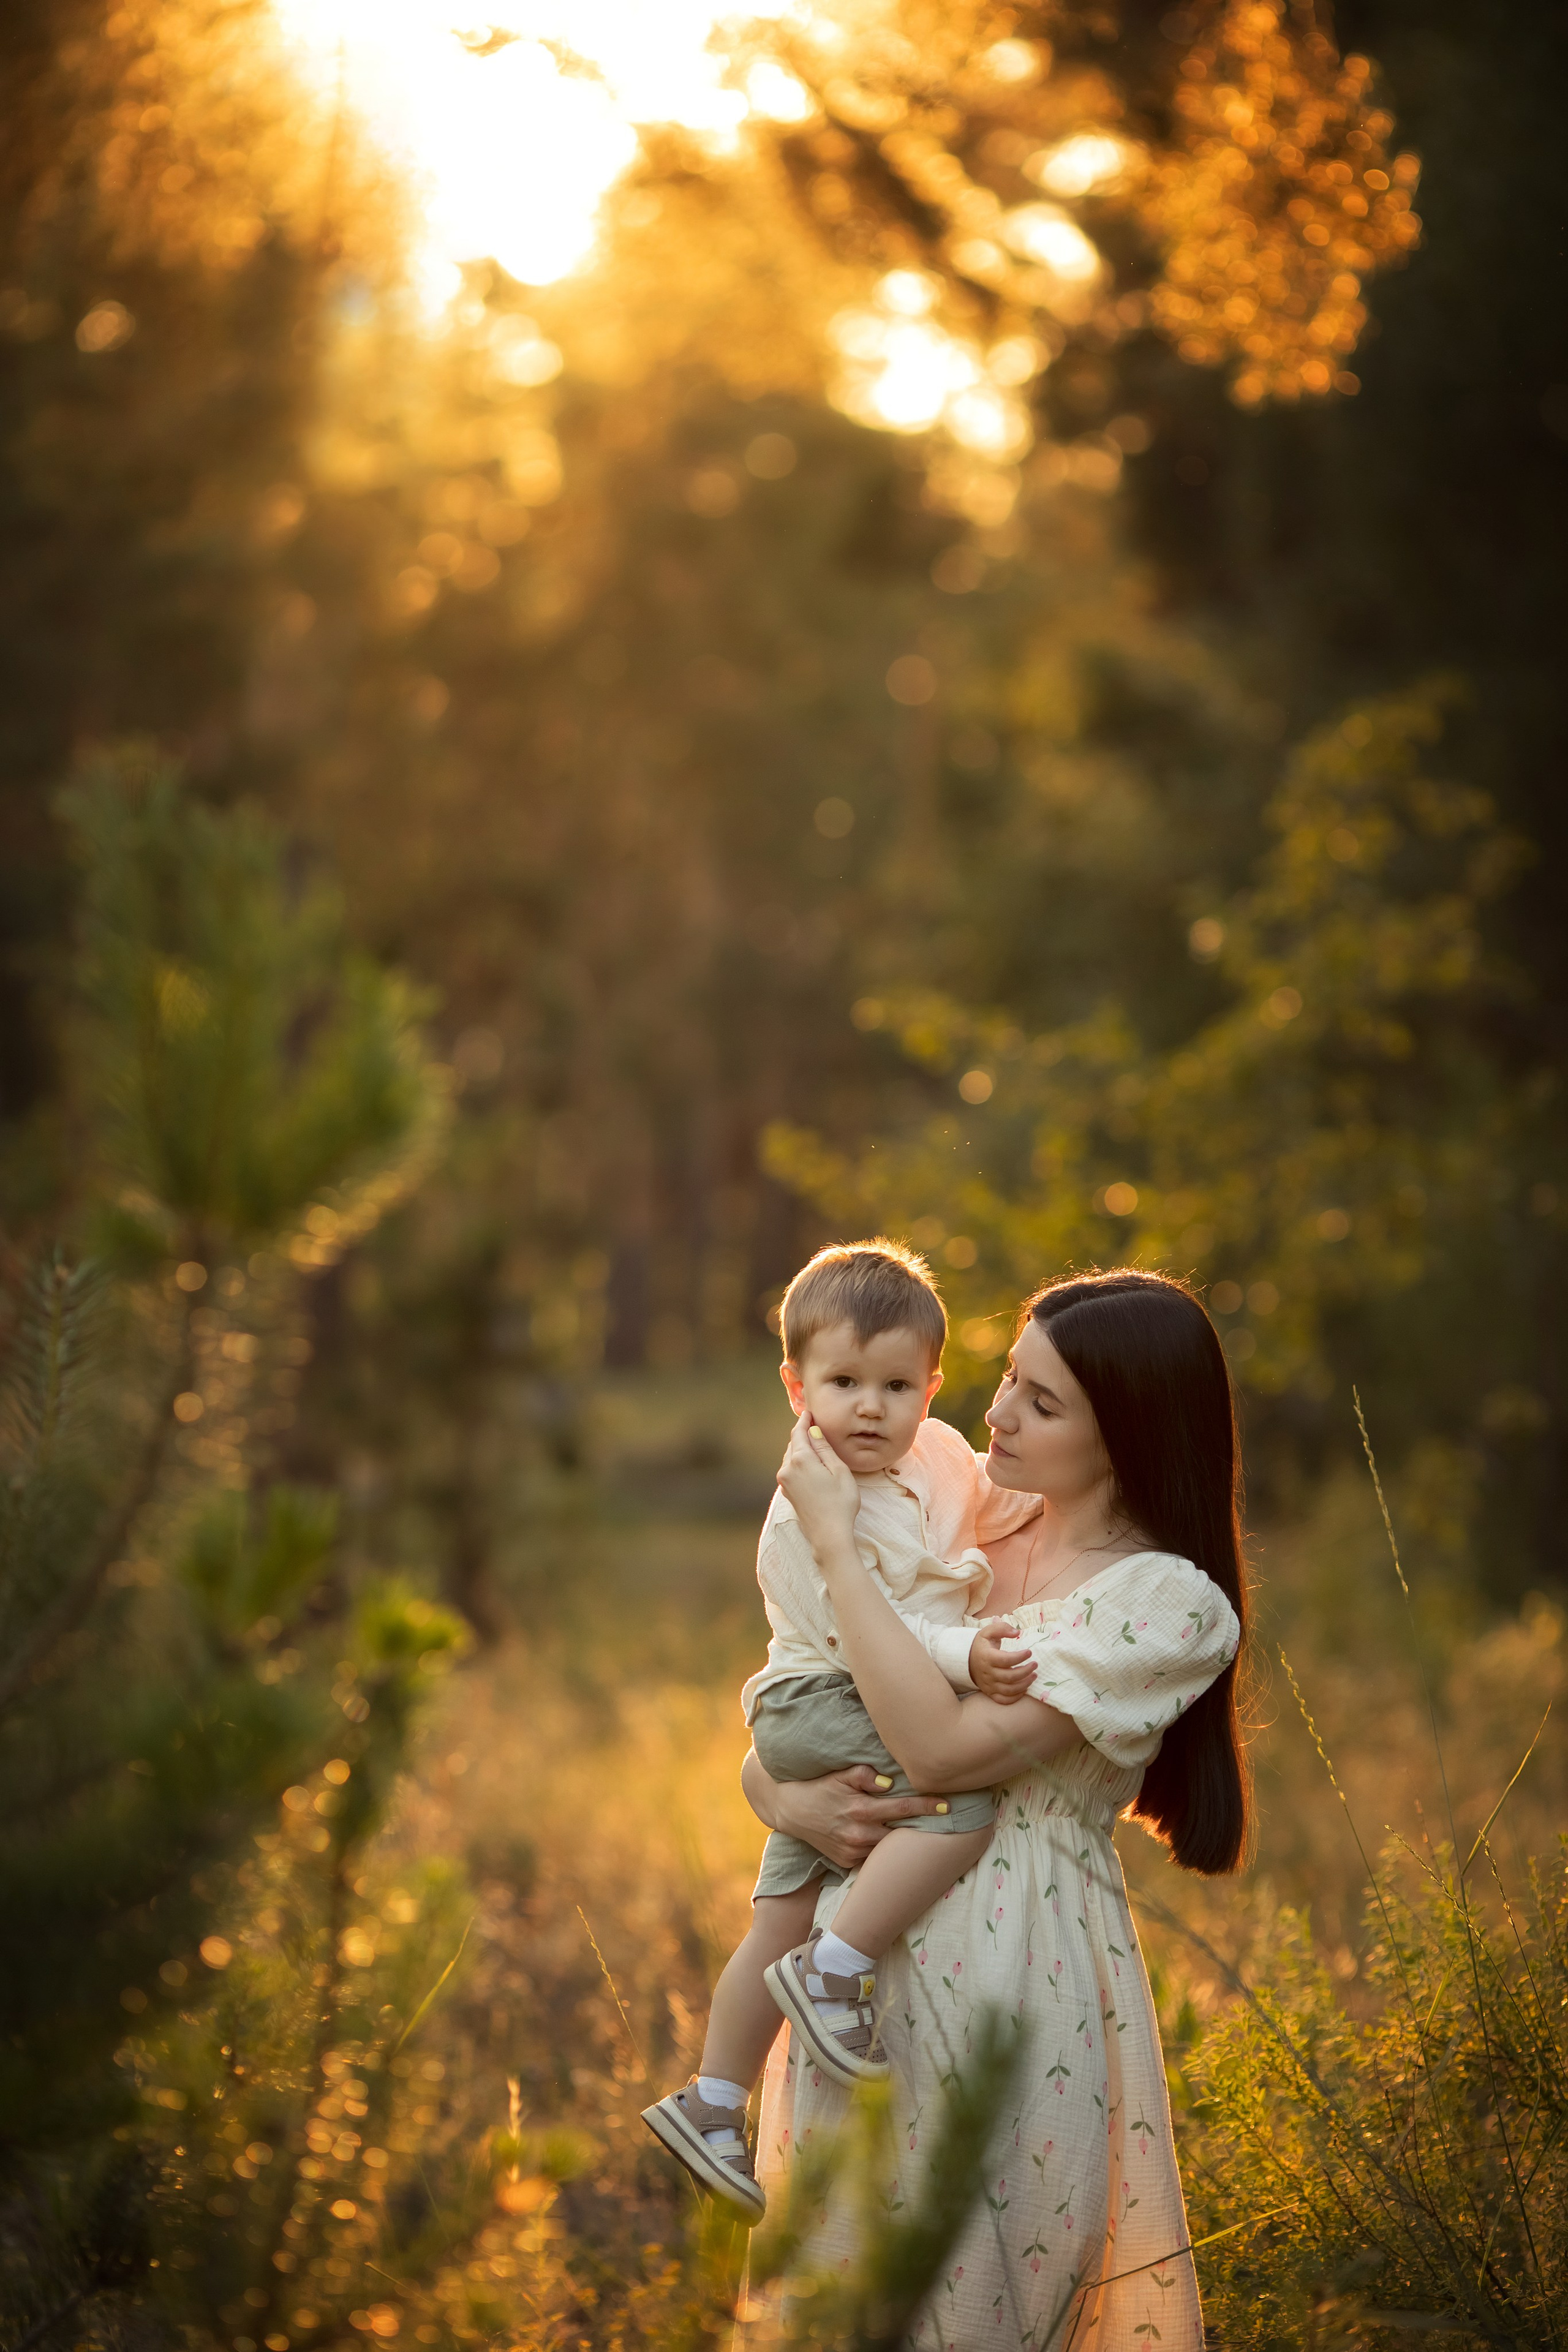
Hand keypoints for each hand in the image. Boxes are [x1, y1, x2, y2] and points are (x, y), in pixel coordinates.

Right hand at [771, 1764, 945, 1870]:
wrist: (791, 1810)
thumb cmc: (821, 1786)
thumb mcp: (840, 1774)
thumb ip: (865, 1775)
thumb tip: (889, 1783)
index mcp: (861, 1809)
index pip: (903, 1809)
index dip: (928, 1807)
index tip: (948, 1806)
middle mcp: (859, 1834)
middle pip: (901, 1832)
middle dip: (920, 1827)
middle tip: (942, 1819)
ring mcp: (853, 1852)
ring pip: (889, 1848)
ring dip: (901, 1840)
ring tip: (918, 1831)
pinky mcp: (847, 1862)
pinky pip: (873, 1857)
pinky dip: (882, 1849)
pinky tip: (888, 1839)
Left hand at [777, 1410, 859, 1554]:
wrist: (829, 1535)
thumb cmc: (840, 1503)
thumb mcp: (839, 1471)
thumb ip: (824, 1449)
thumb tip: (813, 1432)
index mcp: (800, 1459)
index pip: (798, 1432)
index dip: (804, 1421)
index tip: (809, 1413)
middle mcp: (787, 1468)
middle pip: (793, 1444)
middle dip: (802, 1434)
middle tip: (813, 1425)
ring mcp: (785, 1482)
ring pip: (790, 1457)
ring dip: (800, 1449)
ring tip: (813, 1443)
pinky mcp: (787, 1493)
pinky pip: (790, 1469)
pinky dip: (798, 1462)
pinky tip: (810, 1464)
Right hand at [969, 1617, 1036, 1706]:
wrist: (966, 1660)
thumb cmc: (982, 1645)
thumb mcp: (988, 1632)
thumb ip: (1002, 1628)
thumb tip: (1017, 1632)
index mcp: (987, 1657)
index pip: (1006, 1660)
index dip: (1020, 1657)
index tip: (1029, 1652)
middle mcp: (987, 1673)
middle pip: (1009, 1677)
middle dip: (1026, 1671)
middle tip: (1035, 1665)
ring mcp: (988, 1685)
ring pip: (1009, 1690)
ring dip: (1024, 1684)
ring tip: (1033, 1676)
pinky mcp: (990, 1693)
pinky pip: (1003, 1700)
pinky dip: (1016, 1697)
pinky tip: (1024, 1688)